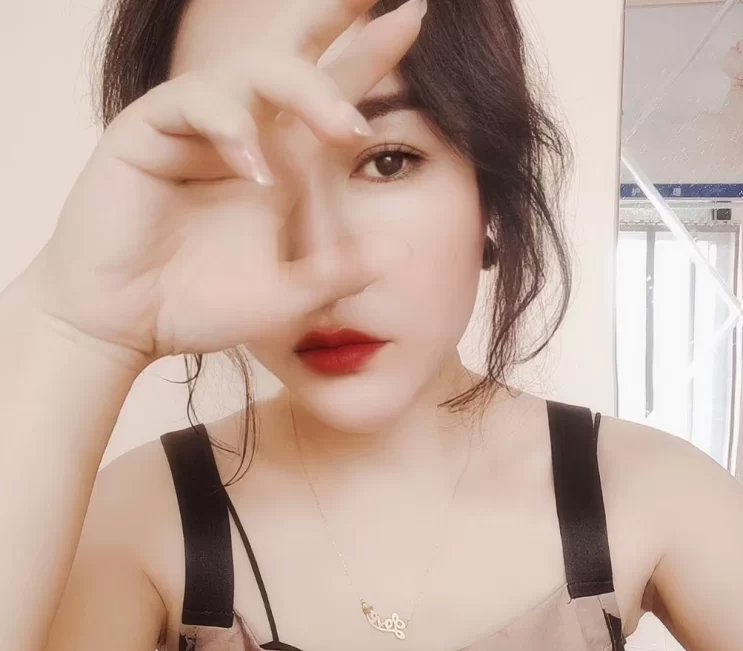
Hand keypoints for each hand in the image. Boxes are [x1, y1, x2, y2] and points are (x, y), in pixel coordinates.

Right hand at [21, 0, 424, 370]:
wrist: (125, 326)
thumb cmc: (197, 306)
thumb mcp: (283, 298)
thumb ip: (337, 276)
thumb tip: (400, 253)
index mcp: (282, 161)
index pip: (333, 95)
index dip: (371, 55)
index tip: (416, 19)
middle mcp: (245, 131)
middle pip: (292, 54)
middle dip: (332, 17)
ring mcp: (195, 126)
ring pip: (253, 71)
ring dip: (305, 90)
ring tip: (346, 127)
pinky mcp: (149, 130)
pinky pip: (194, 104)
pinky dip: (229, 128)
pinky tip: (253, 167)